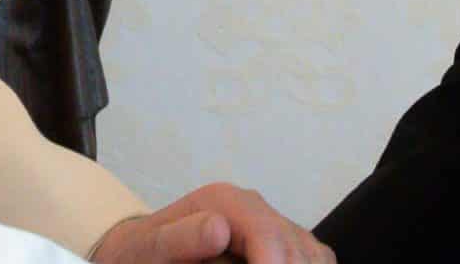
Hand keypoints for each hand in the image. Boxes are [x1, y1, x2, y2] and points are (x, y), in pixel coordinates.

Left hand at [88, 183, 332, 263]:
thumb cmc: (144, 253)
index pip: (269, 236)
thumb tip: (218, 229)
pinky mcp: (285, 243)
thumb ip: (181, 238)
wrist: (144, 251)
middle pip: (296, 249)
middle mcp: (255, 208)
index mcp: (225, 202)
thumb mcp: (150, 249)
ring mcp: (274, 224)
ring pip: (314, 254)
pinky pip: (315, 258)